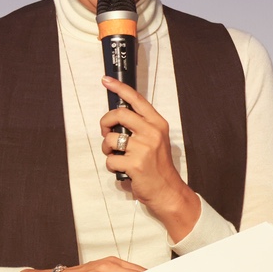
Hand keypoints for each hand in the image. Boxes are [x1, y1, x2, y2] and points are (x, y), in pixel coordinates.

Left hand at [99, 76, 200, 240]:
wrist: (167, 191)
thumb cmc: (158, 167)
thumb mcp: (156, 140)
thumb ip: (141, 127)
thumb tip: (117, 117)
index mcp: (157, 124)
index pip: (136, 100)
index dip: (119, 88)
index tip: (106, 80)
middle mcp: (151, 132)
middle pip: (119, 114)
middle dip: (105, 122)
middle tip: (106, 132)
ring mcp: (143, 147)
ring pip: (110, 140)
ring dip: (107, 149)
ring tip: (116, 156)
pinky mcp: (134, 163)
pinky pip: (110, 160)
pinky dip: (111, 166)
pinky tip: (122, 169)